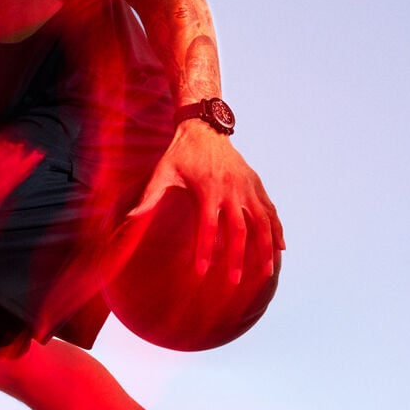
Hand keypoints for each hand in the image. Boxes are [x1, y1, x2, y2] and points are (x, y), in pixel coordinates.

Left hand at [128, 121, 285, 283]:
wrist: (204, 127)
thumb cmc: (180, 153)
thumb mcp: (162, 171)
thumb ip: (149, 196)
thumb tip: (128, 219)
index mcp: (208, 189)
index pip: (208, 226)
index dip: (205, 250)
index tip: (202, 271)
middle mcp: (231, 189)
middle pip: (239, 230)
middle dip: (238, 258)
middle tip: (235, 282)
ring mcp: (247, 187)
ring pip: (262, 222)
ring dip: (266, 248)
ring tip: (266, 272)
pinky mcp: (255, 184)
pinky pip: (270, 210)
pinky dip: (277, 228)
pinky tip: (281, 247)